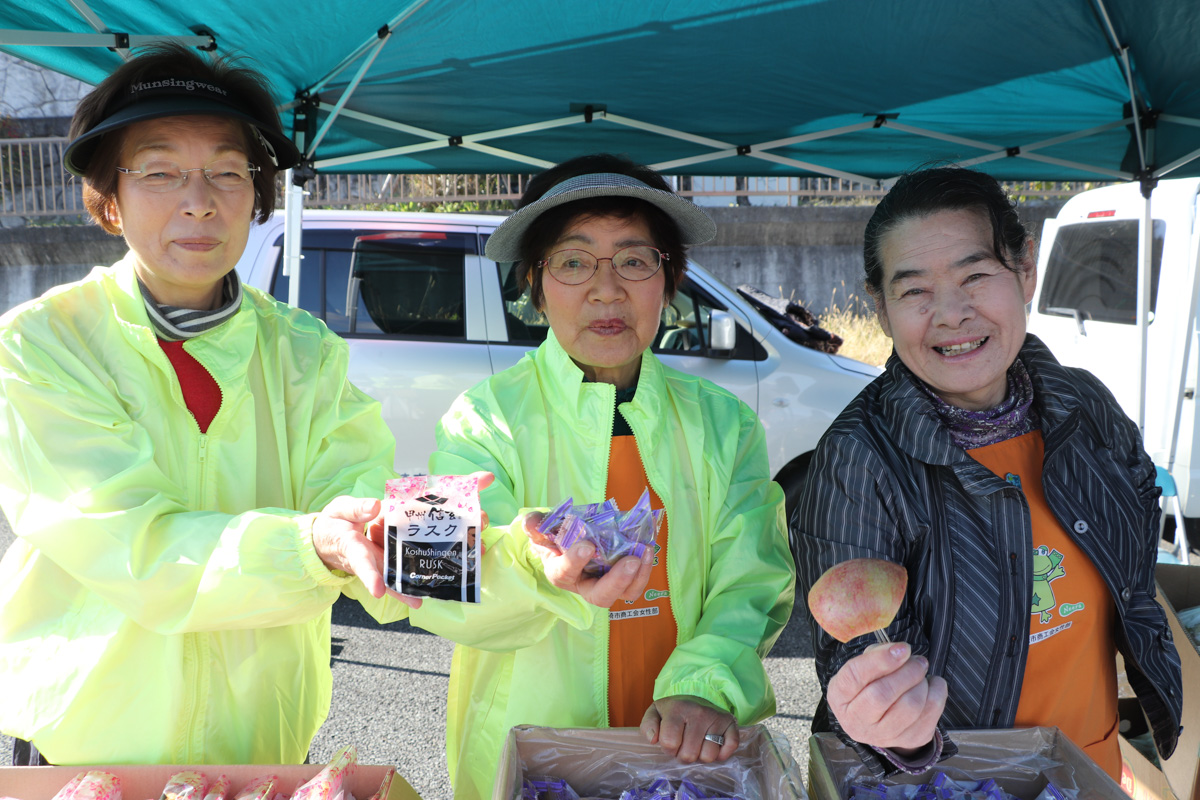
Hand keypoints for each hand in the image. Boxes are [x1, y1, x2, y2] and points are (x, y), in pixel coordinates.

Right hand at [313, 495, 420, 607]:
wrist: (323, 539)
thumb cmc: (334, 522)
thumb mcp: (339, 510)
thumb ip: (356, 509)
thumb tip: (376, 505)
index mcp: (350, 546)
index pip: (360, 561)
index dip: (369, 575)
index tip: (378, 591)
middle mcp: (363, 559)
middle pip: (381, 576)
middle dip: (395, 590)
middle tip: (416, 602)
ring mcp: (372, 563)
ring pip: (388, 577)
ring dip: (404, 590)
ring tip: (421, 601)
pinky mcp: (378, 562)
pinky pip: (392, 570)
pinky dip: (406, 577)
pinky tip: (423, 583)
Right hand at [521, 510, 653, 606]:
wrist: (569, 540)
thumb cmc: (554, 537)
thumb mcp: (542, 529)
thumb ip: (536, 525)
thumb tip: (532, 522)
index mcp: (560, 573)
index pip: (565, 573)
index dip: (575, 561)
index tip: (587, 546)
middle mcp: (584, 585)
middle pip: (601, 596)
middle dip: (617, 581)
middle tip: (630, 560)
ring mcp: (606, 584)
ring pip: (624, 593)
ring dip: (638, 576)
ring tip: (644, 552)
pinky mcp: (622, 578)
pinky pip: (636, 581)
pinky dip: (645, 568)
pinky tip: (648, 547)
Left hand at [640, 695, 737, 762]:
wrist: (696, 695)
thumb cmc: (674, 710)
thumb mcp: (655, 712)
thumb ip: (648, 726)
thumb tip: (653, 739)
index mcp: (677, 709)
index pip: (670, 743)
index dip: (668, 748)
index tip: (670, 742)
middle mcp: (699, 713)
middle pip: (689, 754)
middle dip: (683, 755)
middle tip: (684, 744)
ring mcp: (716, 718)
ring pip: (708, 756)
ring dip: (701, 755)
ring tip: (697, 744)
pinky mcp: (730, 723)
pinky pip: (730, 747)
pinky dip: (721, 753)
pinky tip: (713, 745)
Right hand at [826, 642, 946, 752]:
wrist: (876, 720)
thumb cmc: (867, 686)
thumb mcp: (862, 667)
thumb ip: (877, 654)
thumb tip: (900, 651)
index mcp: (840, 696)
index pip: (855, 676)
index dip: (880, 660)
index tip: (903, 648)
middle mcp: (856, 721)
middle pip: (883, 694)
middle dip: (907, 672)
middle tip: (918, 661)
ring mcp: (883, 736)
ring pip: (910, 706)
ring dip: (923, 683)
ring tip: (922, 673)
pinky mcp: (908, 740)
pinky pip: (930, 715)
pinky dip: (937, 694)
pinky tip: (931, 686)